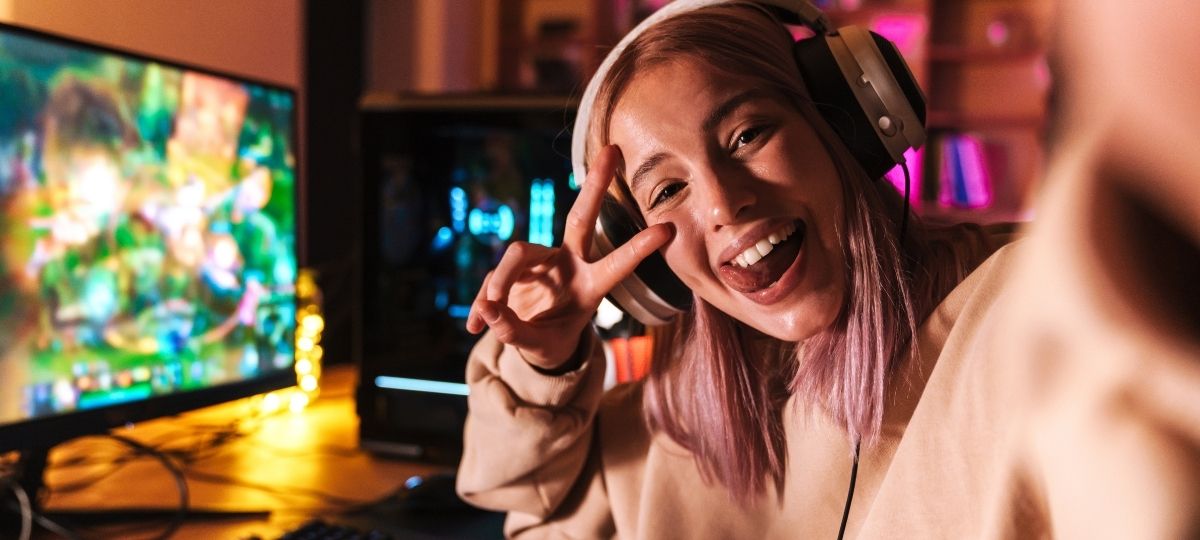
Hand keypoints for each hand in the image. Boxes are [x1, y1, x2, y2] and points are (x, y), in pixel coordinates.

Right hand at [465, 145, 672, 369]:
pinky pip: (494, 279)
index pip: (616, 265)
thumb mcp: (538, 346)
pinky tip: (475, 326)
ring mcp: (542, 260)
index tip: (668, 229)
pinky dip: (483, 304)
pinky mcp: (515, 265)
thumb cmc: (549, 342)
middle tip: (612, 151)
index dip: (639, 249)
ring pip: (518, 253)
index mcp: (590, 287)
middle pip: (581, 219)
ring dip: (502, 281)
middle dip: (595, 185)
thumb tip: (487, 310)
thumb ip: (514, 331)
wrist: (533, 343)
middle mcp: (569, 264)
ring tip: (491, 310)